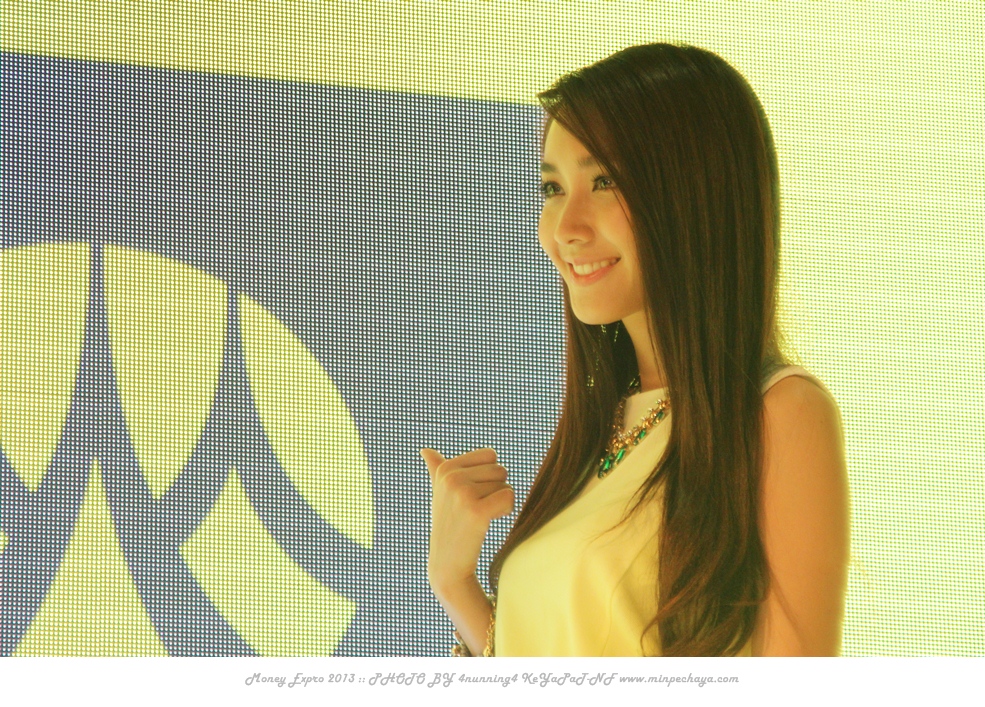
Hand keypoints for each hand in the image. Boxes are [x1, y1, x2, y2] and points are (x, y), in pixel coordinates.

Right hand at [421, 447, 513, 598]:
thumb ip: (435, 468)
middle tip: (475, 511)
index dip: (488, 477)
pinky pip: (509, 498)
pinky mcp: (476, 511)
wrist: (447, 564)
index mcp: (445, 468)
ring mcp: (462, 493)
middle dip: (495, 490)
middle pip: (500, 470)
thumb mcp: (440, 493)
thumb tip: (425, 449)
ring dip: (499, 503)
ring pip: (506, 485)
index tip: (470, 496)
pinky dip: (506, 511)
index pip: (490, 455)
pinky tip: (488, 522)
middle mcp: (451, 477)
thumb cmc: (449, 525)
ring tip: (479, 519)